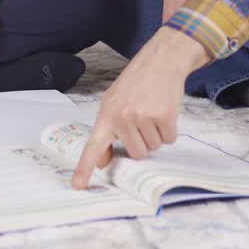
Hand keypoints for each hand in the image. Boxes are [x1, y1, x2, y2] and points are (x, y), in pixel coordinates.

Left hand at [71, 27, 210, 188]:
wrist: (160, 61)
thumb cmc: (136, 83)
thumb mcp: (114, 102)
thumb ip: (107, 131)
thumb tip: (102, 161)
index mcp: (106, 114)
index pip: (93, 146)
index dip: (85, 167)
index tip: (78, 186)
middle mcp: (122, 117)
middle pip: (136, 153)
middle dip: (143, 142)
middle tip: (143, 121)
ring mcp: (143, 117)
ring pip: (153, 147)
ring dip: (156, 135)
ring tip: (153, 112)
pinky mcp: (163, 116)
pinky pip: (169, 139)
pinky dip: (169, 130)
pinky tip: (164, 112)